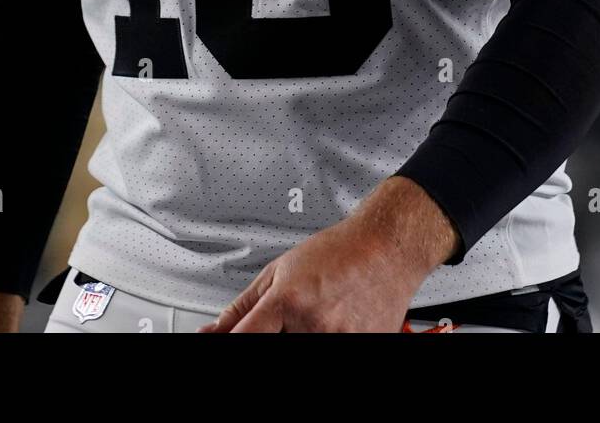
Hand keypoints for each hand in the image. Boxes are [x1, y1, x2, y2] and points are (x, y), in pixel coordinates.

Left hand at [197, 176, 460, 332]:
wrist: (387, 247)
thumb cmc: (338, 252)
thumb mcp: (280, 269)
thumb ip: (242, 306)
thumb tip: (212, 331)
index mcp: (288, 300)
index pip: (246, 338)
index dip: (232, 343)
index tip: (229, 343)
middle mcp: (314, 324)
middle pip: (274, 346)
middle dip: (276, 334)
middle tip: (292, 317)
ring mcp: (339, 340)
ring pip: (303, 349)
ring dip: (301, 335)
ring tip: (317, 315)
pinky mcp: (363, 347)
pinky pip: (332, 350)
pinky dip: (328, 335)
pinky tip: (335, 321)